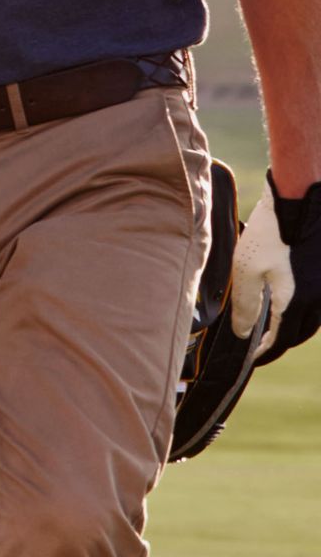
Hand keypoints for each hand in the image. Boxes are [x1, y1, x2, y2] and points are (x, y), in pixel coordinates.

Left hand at [259, 171, 320, 365]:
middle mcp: (320, 298)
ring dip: (295, 324)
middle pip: (301, 332)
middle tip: (261, 342)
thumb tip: (242, 333)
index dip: (267, 351)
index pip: (283, 339)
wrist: (302, 198)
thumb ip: (244, 304)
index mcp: (297, 301)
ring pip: (314, 318)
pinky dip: (305, 307)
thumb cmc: (270, 231)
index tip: (253, 358)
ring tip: (273, 323)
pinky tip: (290, 299)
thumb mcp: (247, 268)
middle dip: (281, 340)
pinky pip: (319, 301)